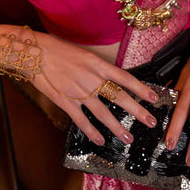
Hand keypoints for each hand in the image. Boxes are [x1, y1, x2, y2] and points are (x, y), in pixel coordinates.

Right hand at [32, 32, 157, 145]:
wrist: (36, 53)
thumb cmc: (59, 50)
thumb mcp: (84, 54)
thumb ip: (98, 68)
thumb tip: (110, 79)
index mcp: (98, 64)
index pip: (125, 78)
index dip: (141, 89)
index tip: (154, 97)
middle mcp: (92, 78)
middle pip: (120, 97)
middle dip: (138, 111)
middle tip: (151, 121)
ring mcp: (80, 92)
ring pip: (104, 113)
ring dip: (117, 127)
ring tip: (128, 137)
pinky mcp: (66, 102)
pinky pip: (82, 120)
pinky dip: (92, 132)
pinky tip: (100, 140)